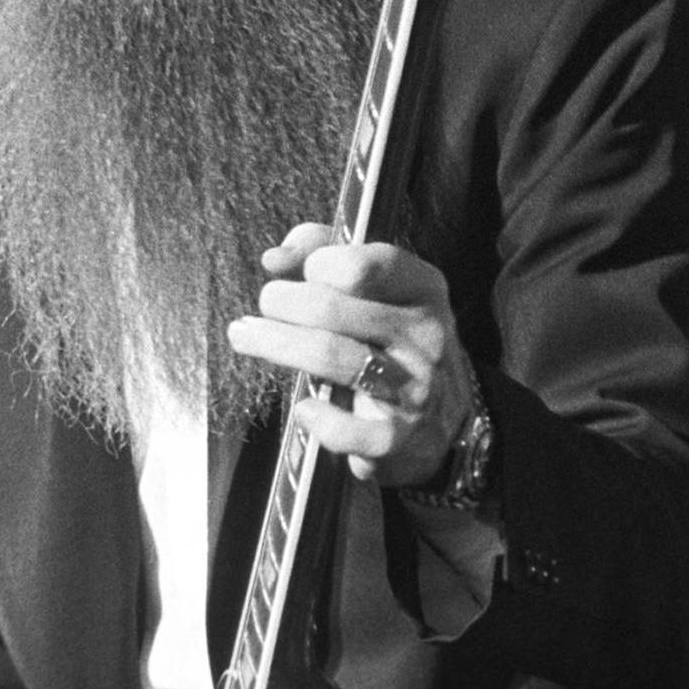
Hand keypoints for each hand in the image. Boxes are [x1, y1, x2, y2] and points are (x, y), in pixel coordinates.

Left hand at [226, 223, 475, 489]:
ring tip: (244, 336)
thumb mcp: (374, 285)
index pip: (359, 265)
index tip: (299, 275)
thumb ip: (321, 252)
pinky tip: (303, 408)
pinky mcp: (399, 436)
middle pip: (330, 309)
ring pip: (330, 357)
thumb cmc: (388, 337)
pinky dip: (317, 418)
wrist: (444, 418)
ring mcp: (415, 386)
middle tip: (263, 307)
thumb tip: (274, 258)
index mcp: (421, 287)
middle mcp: (425, 333)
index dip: (315, 264)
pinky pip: (348, 429)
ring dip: (274, 344)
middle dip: (279, 303)